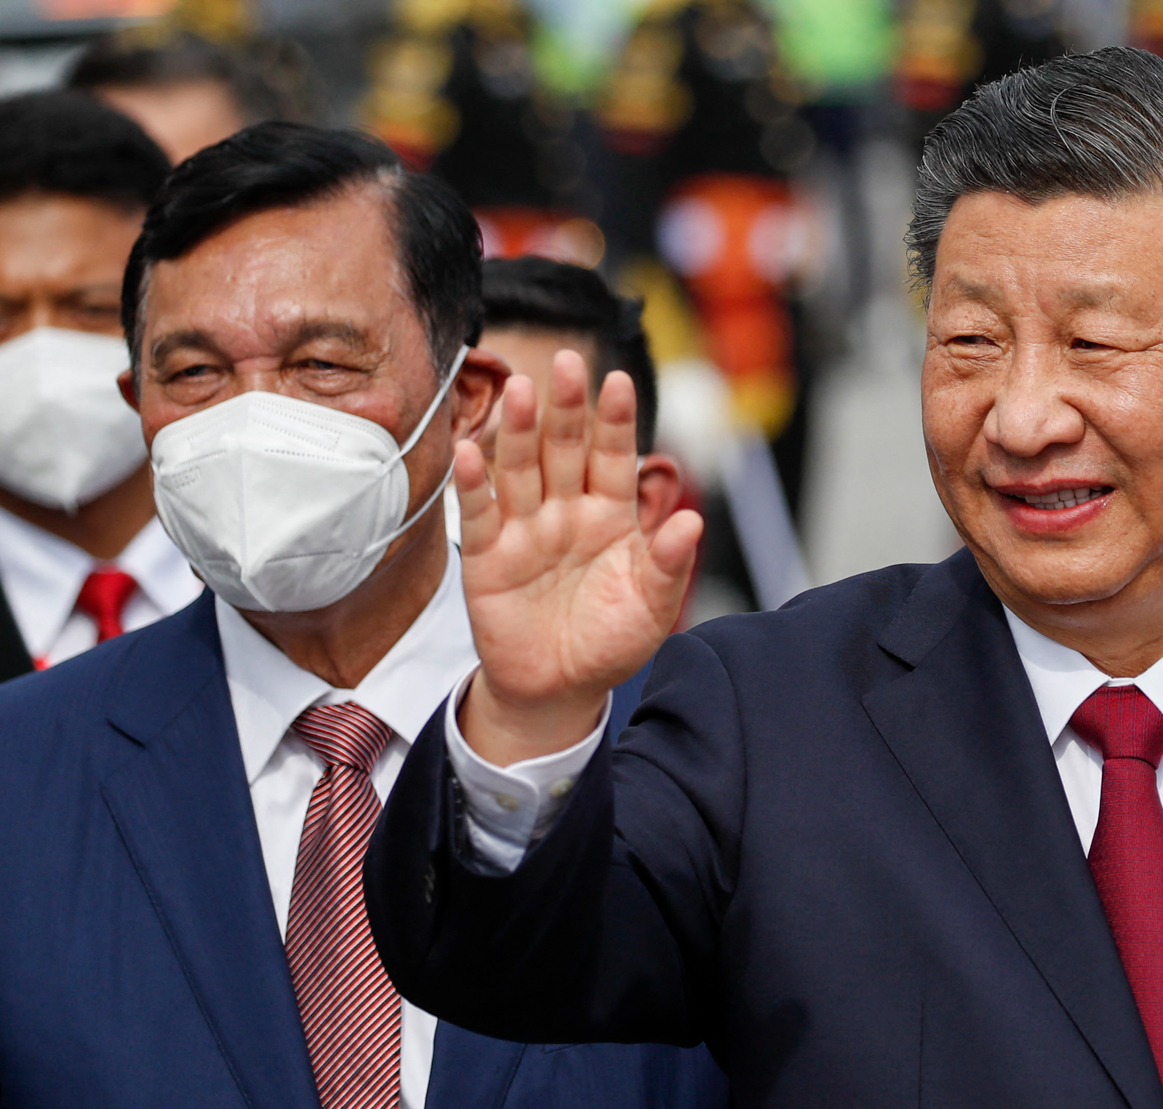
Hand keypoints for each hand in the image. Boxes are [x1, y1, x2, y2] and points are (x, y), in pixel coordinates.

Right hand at [455, 351, 702, 764]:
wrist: (560, 691)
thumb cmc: (610, 643)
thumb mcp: (652, 609)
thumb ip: (669, 565)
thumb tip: (693, 522)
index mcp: (612, 516)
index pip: (614, 457)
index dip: (616, 421)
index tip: (619, 381)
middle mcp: (567, 512)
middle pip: (565, 449)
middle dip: (567, 408)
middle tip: (568, 363)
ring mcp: (526, 531)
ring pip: (520, 470)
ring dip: (518, 431)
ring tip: (519, 391)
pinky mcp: (488, 558)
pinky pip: (481, 515)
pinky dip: (474, 485)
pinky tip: (469, 453)